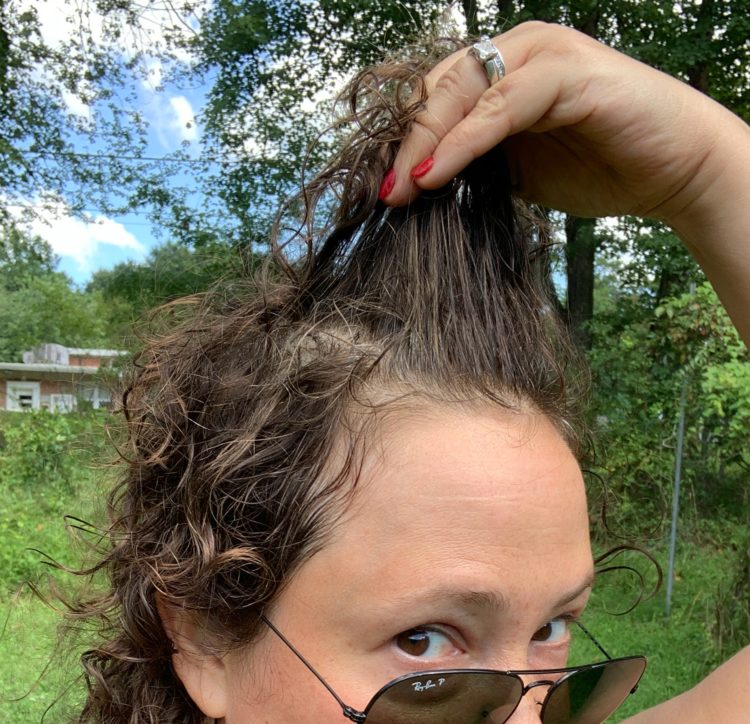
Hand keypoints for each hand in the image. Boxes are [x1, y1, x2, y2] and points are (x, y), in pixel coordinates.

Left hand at [383, 21, 743, 226]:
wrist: (671, 170)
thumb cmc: (598, 166)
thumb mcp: (516, 169)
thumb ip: (474, 164)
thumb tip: (421, 186)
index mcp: (500, 69)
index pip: (432, 95)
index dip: (401, 140)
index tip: (380, 186)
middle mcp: (516, 50)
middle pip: (437, 88)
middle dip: (404, 143)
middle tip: (384, 192)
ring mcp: (542, 55)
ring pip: (462, 88)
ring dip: (425, 142)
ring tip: (403, 188)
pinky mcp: (567, 72)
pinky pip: (500, 105)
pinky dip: (464, 142)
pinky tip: (437, 174)